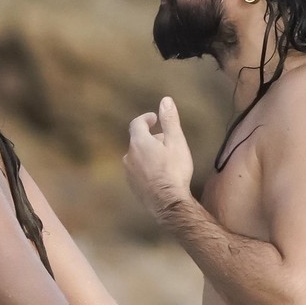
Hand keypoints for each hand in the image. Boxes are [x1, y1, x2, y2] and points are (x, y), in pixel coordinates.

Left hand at [123, 97, 193, 220]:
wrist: (168, 203)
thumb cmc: (174, 171)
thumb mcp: (176, 142)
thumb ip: (169, 121)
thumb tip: (165, 100)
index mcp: (139, 142)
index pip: (137, 124)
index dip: (146, 119)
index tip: (154, 118)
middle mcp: (129, 156)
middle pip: (138, 141)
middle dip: (150, 138)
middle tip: (166, 141)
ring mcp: (129, 173)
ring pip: (137, 157)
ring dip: (148, 154)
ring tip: (164, 159)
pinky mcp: (132, 186)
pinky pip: (138, 171)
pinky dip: (147, 168)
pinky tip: (159, 174)